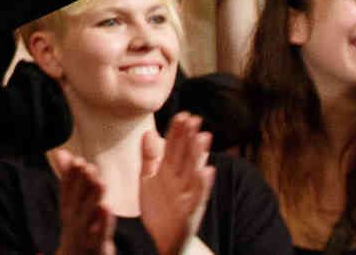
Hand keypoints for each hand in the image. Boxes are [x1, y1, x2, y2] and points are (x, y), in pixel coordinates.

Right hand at [51, 149, 115, 254]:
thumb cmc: (78, 227)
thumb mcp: (71, 203)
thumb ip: (68, 177)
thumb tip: (61, 152)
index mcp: (67, 208)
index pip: (66, 189)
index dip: (71, 174)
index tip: (77, 160)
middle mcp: (73, 219)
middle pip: (76, 199)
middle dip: (81, 182)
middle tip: (87, 166)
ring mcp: (84, 233)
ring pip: (87, 214)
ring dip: (92, 196)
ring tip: (98, 181)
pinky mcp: (96, 245)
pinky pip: (100, 233)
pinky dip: (102, 221)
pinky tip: (106, 208)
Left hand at [139, 114, 214, 254]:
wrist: (166, 241)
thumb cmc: (160, 209)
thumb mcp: (149, 180)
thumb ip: (149, 157)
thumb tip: (148, 132)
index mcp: (169, 172)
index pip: (174, 148)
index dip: (177, 132)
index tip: (182, 114)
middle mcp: (181, 181)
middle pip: (185, 156)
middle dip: (190, 138)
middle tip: (194, 118)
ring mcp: (187, 195)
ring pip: (194, 172)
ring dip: (199, 155)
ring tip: (203, 137)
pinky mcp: (191, 212)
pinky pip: (198, 196)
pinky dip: (203, 184)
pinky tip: (207, 170)